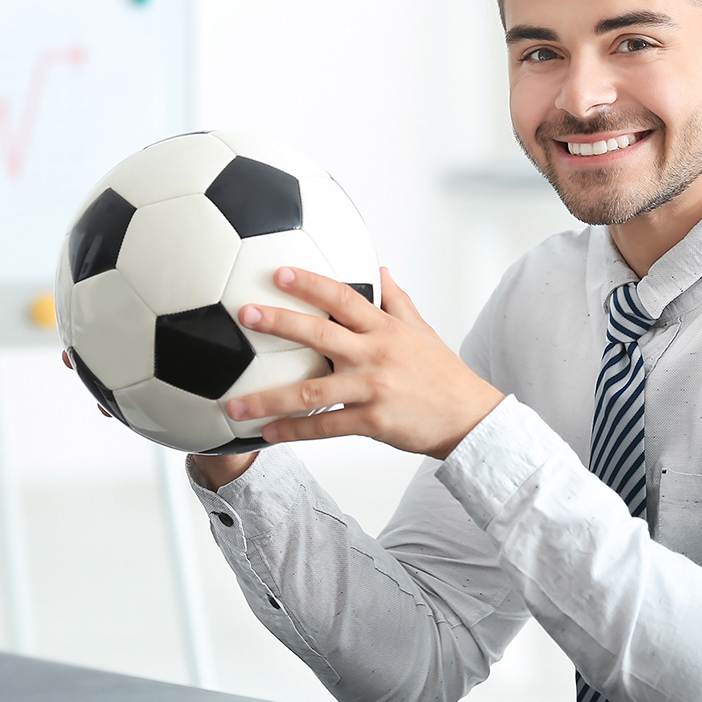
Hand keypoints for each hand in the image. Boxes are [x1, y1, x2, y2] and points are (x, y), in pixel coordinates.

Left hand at [225, 267, 504, 459]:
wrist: (468, 417)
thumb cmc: (442, 372)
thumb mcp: (422, 329)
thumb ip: (396, 299)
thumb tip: (380, 268)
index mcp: (384, 328)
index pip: (343, 297)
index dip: (311, 283)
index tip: (279, 273)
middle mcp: (375, 355)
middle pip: (320, 335)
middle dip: (280, 322)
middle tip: (245, 313)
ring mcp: (372, 389)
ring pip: (312, 391)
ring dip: (269, 398)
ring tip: (234, 402)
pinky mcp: (373, 422)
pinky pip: (325, 427)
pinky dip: (294, 431)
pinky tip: (266, 433)